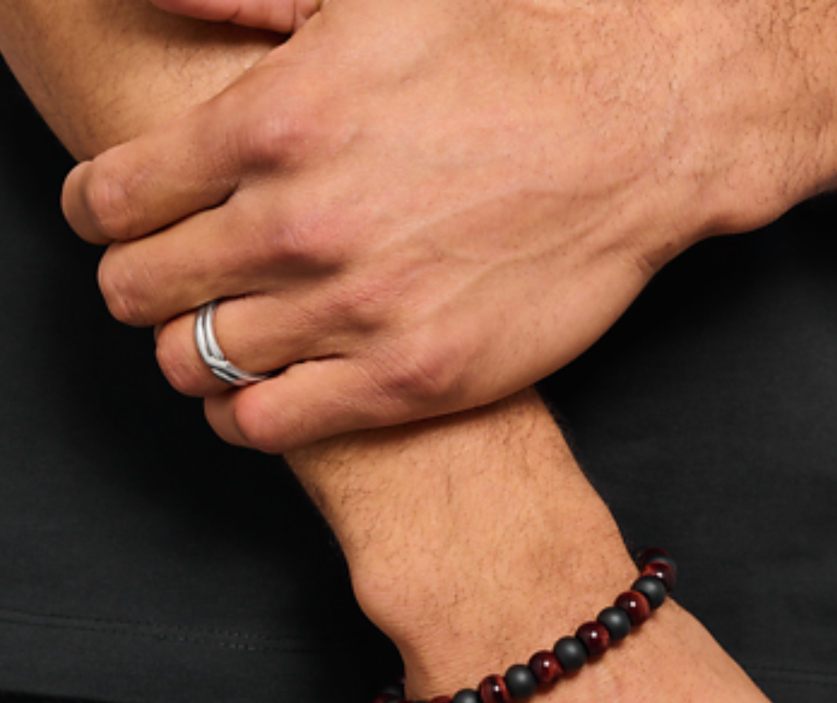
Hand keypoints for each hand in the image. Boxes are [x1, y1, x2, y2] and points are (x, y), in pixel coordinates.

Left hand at [61, 0, 817, 451]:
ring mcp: (354, 310)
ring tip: (210, 338)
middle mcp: (299, 223)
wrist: (639, 130)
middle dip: (135, 284)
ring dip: (187, 352)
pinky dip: (240, 416)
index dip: (99, 214)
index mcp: (272, 120)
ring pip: (195, 362)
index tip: (112, 222)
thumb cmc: (515, 46)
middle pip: (140, 288)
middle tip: (160, 282)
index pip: (116, 196)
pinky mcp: (407, 380)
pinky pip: (268, 425)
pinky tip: (252, 397)